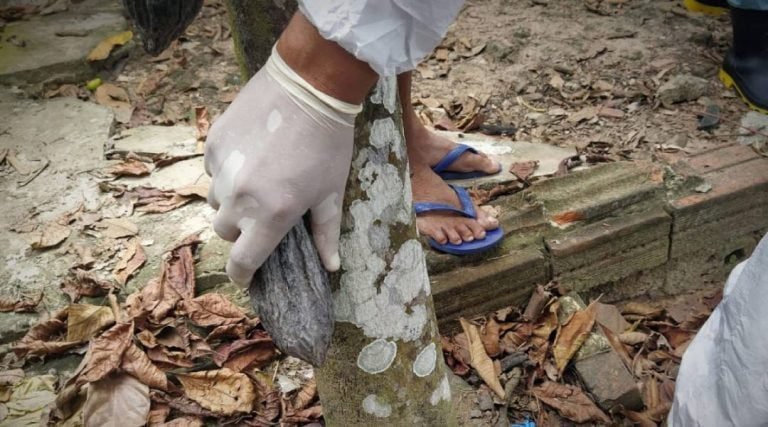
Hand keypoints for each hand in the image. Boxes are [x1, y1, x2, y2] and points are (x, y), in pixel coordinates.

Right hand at [205, 52, 356, 285]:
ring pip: (214, 200)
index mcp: (271, 215)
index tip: (247, 276)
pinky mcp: (213, 143)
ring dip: (231, 200)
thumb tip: (331, 267)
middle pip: (225, 231)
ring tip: (257, 181)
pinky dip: (226, 171)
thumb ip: (326, 233)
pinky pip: (212, 170)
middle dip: (241, 230)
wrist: (308, 86)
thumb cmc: (328, 144)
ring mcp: (222, 169)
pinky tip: (250, 155)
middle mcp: (239, 197)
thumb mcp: (332, 192)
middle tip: (262, 214)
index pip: (242, 262)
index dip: (242, 275)